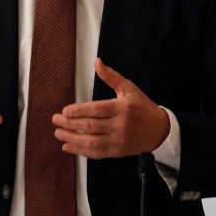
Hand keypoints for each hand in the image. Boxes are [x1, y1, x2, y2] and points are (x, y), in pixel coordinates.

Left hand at [52, 58, 169, 158]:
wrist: (160, 130)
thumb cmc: (143, 107)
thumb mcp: (129, 88)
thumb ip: (111, 77)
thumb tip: (97, 62)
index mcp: (122, 108)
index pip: (96, 110)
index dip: (78, 111)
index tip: (64, 111)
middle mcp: (121, 125)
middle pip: (90, 126)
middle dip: (70, 124)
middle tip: (56, 120)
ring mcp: (119, 140)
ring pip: (91, 142)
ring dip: (72, 139)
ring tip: (58, 133)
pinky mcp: (118, 152)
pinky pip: (96, 153)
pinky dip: (81, 151)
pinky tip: (68, 146)